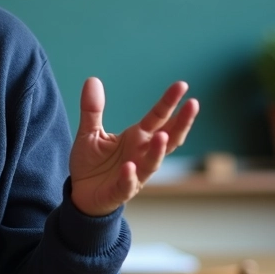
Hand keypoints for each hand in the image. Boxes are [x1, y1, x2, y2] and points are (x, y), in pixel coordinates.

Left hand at [68, 77, 198, 216]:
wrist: (81, 194)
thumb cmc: (92, 163)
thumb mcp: (89, 132)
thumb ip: (92, 109)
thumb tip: (92, 79)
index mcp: (137, 137)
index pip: (158, 117)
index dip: (169, 102)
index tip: (182, 85)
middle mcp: (141, 153)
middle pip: (168, 138)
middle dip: (181, 123)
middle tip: (193, 104)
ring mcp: (135, 173)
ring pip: (152, 162)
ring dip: (157, 150)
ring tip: (161, 135)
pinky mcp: (121, 191)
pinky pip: (128, 184)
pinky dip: (130, 176)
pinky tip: (129, 167)